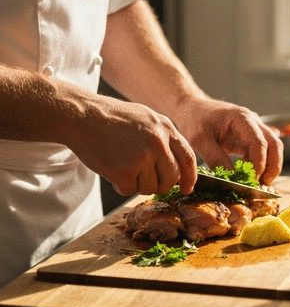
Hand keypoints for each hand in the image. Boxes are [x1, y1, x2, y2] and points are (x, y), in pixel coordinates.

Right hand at [67, 94, 196, 195]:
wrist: (82, 116)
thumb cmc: (111, 118)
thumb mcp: (146, 118)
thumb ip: (163, 138)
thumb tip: (176, 164)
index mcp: (166, 128)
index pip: (188, 158)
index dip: (190, 177)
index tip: (187, 189)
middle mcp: (158, 143)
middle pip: (171, 178)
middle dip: (160, 184)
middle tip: (144, 179)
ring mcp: (143, 157)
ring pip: (151, 188)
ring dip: (137, 184)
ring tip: (123, 167)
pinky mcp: (125, 171)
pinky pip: (130, 191)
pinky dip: (121, 185)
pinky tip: (112, 170)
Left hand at [175, 97, 283, 184]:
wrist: (192, 109)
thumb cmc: (194, 120)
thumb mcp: (200, 140)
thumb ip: (216, 159)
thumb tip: (232, 179)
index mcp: (241, 118)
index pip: (259, 142)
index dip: (258, 164)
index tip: (250, 181)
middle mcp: (253, 122)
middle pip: (274, 144)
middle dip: (272, 167)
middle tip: (262, 186)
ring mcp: (253, 130)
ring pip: (272, 149)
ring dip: (269, 167)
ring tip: (258, 185)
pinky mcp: (248, 139)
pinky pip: (261, 153)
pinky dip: (260, 166)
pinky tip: (250, 178)